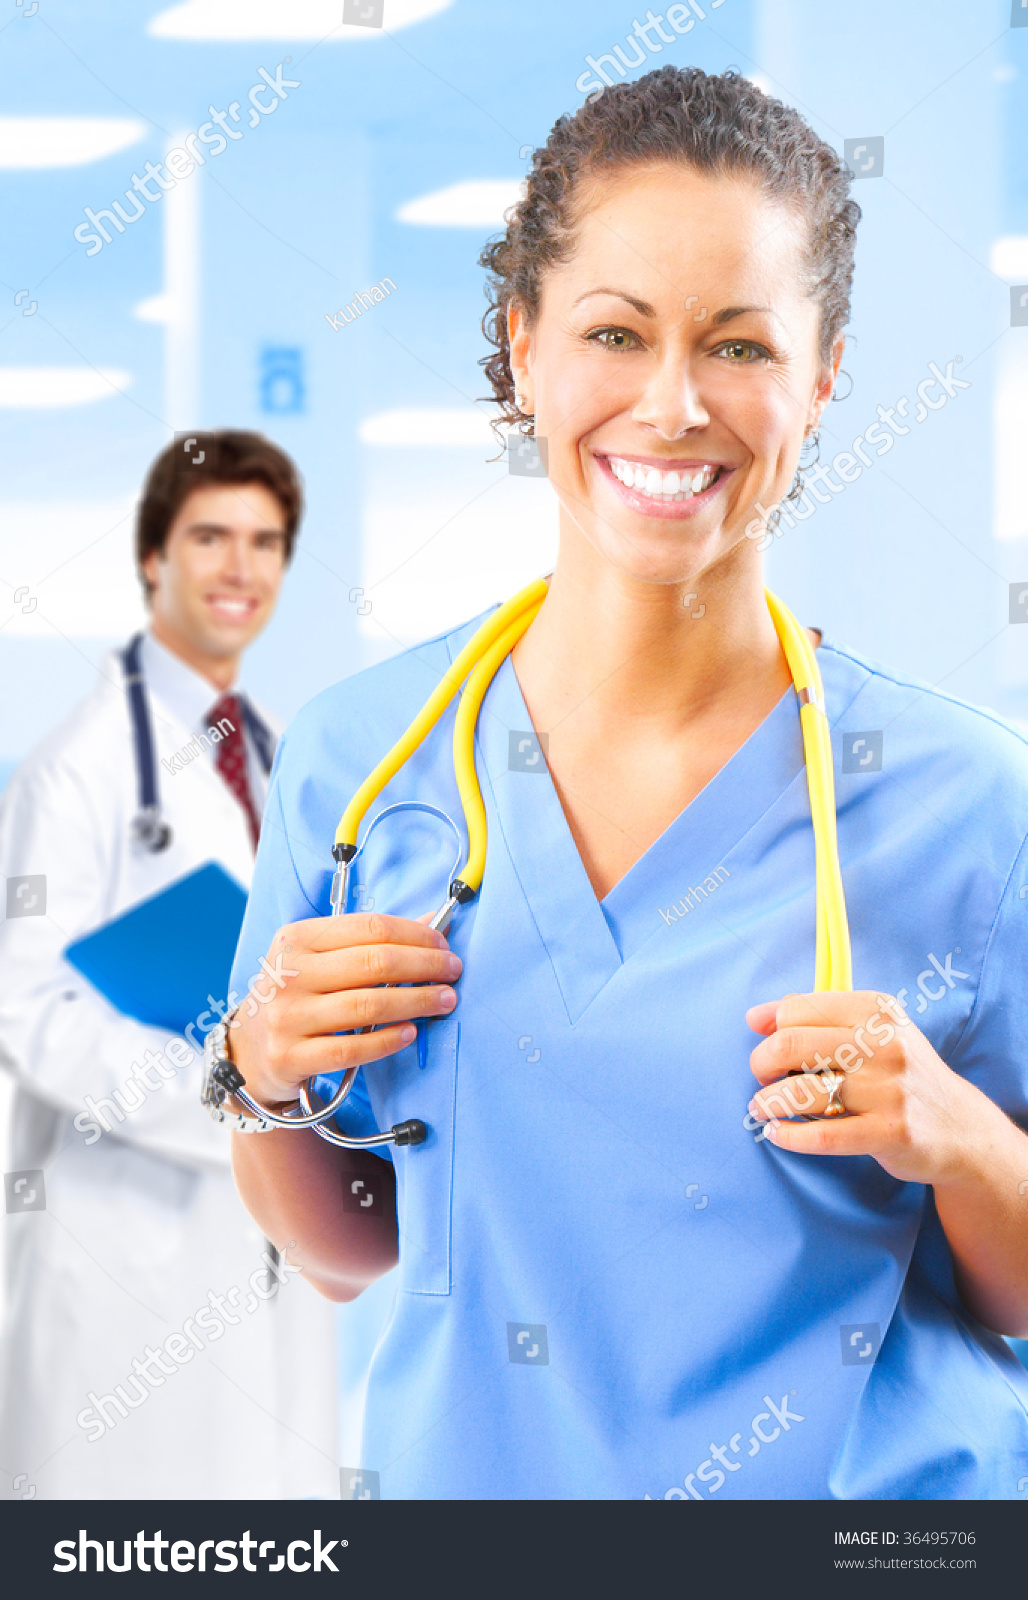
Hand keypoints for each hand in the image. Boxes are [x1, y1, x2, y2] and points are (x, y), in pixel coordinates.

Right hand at [228, 914, 461, 1108]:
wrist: (249, 1050)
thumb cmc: (298, 996)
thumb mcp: (321, 959)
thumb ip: (371, 941)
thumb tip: (433, 922)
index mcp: (297, 939)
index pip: (369, 927)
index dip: (414, 935)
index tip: (444, 946)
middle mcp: (288, 974)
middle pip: (373, 962)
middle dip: (424, 966)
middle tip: (453, 973)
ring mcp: (286, 1017)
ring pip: (366, 1005)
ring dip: (416, 1001)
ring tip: (444, 1001)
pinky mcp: (290, 1057)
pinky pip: (351, 1049)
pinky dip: (387, 1040)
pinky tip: (411, 1032)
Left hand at [745, 990, 979, 1184]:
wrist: (962, 1128)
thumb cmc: (902, 1075)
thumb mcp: (873, 1032)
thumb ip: (817, 1017)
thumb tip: (755, 1017)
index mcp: (877, 1011)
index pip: (797, 1009)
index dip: (770, 1029)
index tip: (763, 1044)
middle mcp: (884, 1045)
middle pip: (791, 1044)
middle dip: (761, 1062)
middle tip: (762, 1077)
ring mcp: (889, 1090)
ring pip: (801, 1090)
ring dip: (767, 1101)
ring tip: (761, 1108)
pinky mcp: (889, 1132)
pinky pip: (821, 1135)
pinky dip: (788, 1136)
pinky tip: (777, 1134)